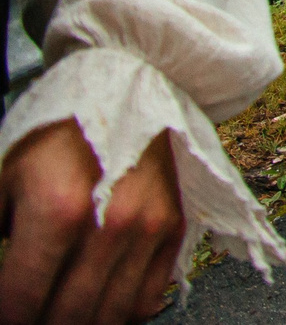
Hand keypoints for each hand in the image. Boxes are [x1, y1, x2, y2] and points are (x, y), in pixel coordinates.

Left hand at [0, 123, 182, 324]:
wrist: (133, 80)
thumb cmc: (62, 126)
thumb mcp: (4, 174)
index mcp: (59, 209)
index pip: (19, 301)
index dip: (5, 316)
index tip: (3, 313)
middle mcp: (110, 224)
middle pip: (65, 317)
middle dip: (38, 322)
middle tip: (26, 314)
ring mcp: (148, 228)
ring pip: (108, 316)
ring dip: (78, 322)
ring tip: (57, 313)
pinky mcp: (174, 227)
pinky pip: (146, 299)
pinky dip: (119, 313)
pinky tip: (95, 303)